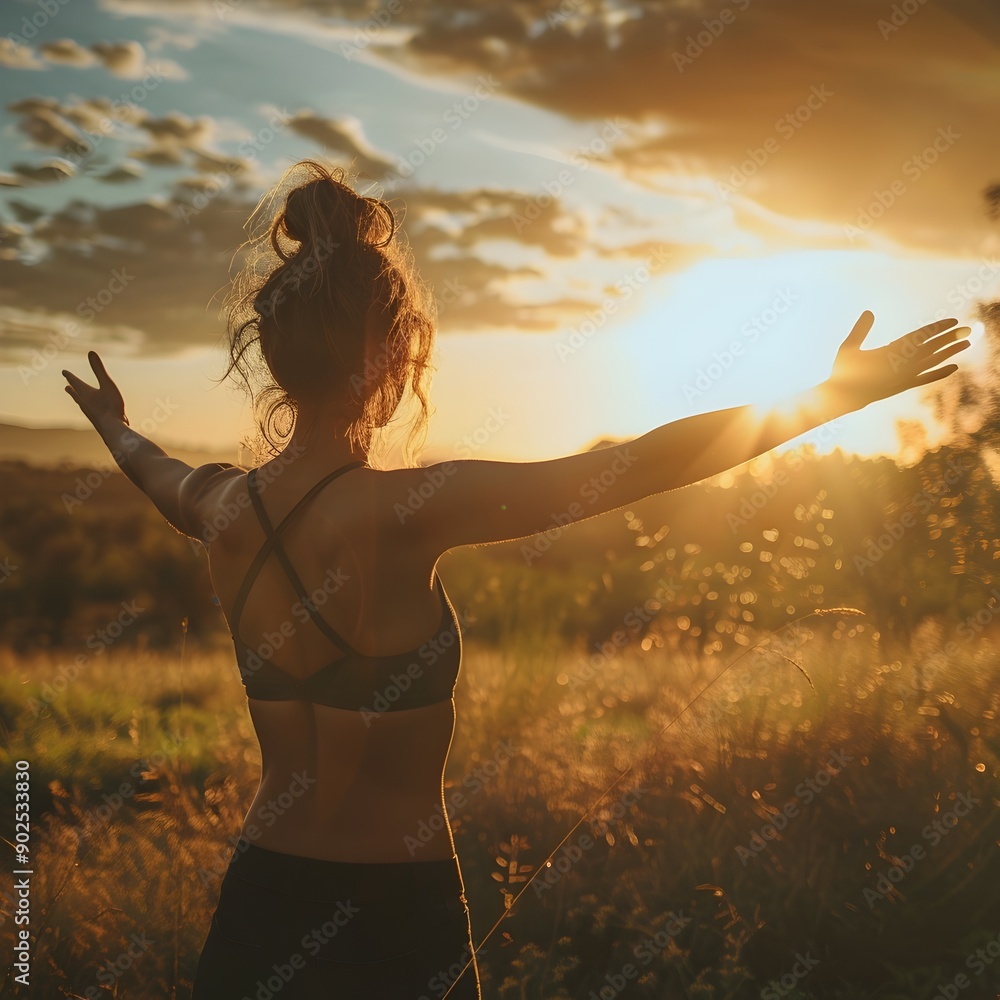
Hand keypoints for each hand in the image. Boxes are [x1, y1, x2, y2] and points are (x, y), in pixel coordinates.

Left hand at [62, 351, 127, 428]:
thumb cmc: (110, 406)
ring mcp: (90, 413)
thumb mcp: (107, 384)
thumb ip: (99, 369)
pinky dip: (89, 409)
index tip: (64, 372)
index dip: (69, 376)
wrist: (113, 430)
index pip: (74, 381)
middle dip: (72, 388)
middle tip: (67, 386)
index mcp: (85, 393)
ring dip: (79, 400)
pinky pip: (91, 412)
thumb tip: (91, 352)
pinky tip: (94, 413)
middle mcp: (84, 403)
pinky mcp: (97, 421)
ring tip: (78, 398)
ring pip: (82, 404)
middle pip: (76, 394)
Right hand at [825, 311, 970, 409]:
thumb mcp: (848, 348)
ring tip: (967, 343)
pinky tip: (954, 367)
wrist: (844, 397)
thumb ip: (860, 330)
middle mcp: (902, 365)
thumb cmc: (844, 371)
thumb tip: (869, 312)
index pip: (920, 337)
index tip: (952, 321)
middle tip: (969, 329)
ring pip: (933, 361)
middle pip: (932, 347)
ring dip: (951, 352)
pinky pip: (927, 378)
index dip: (938, 328)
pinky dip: (941, 372)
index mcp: (891, 352)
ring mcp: (905, 376)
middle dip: (950, 338)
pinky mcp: (904, 386)